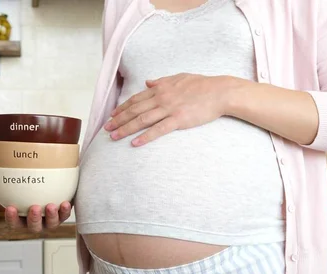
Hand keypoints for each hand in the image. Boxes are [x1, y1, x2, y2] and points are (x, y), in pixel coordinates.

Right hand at [0, 194, 71, 231]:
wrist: (52, 188)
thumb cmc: (30, 192)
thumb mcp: (17, 193)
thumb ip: (5, 194)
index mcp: (23, 219)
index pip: (14, 223)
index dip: (12, 218)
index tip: (10, 208)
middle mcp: (37, 223)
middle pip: (34, 227)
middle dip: (34, 219)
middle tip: (34, 208)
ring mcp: (50, 221)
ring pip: (51, 224)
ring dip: (51, 216)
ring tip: (51, 206)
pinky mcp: (62, 215)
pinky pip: (64, 216)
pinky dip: (65, 211)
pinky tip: (65, 203)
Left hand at [104, 73, 234, 145]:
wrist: (220, 91)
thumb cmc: (202, 85)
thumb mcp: (179, 78)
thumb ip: (162, 81)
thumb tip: (148, 83)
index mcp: (161, 88)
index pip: (136, 99)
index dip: (122, 107)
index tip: (112, 115)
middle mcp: (161, 98)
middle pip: (134, 110)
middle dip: (118, 119)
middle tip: (106, 128)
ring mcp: (169, 109)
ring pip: (142, 120)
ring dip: (126, 129)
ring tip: (114, 136)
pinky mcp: (178, 120)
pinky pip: (158, 130)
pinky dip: (145, 136)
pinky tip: (134, 143)